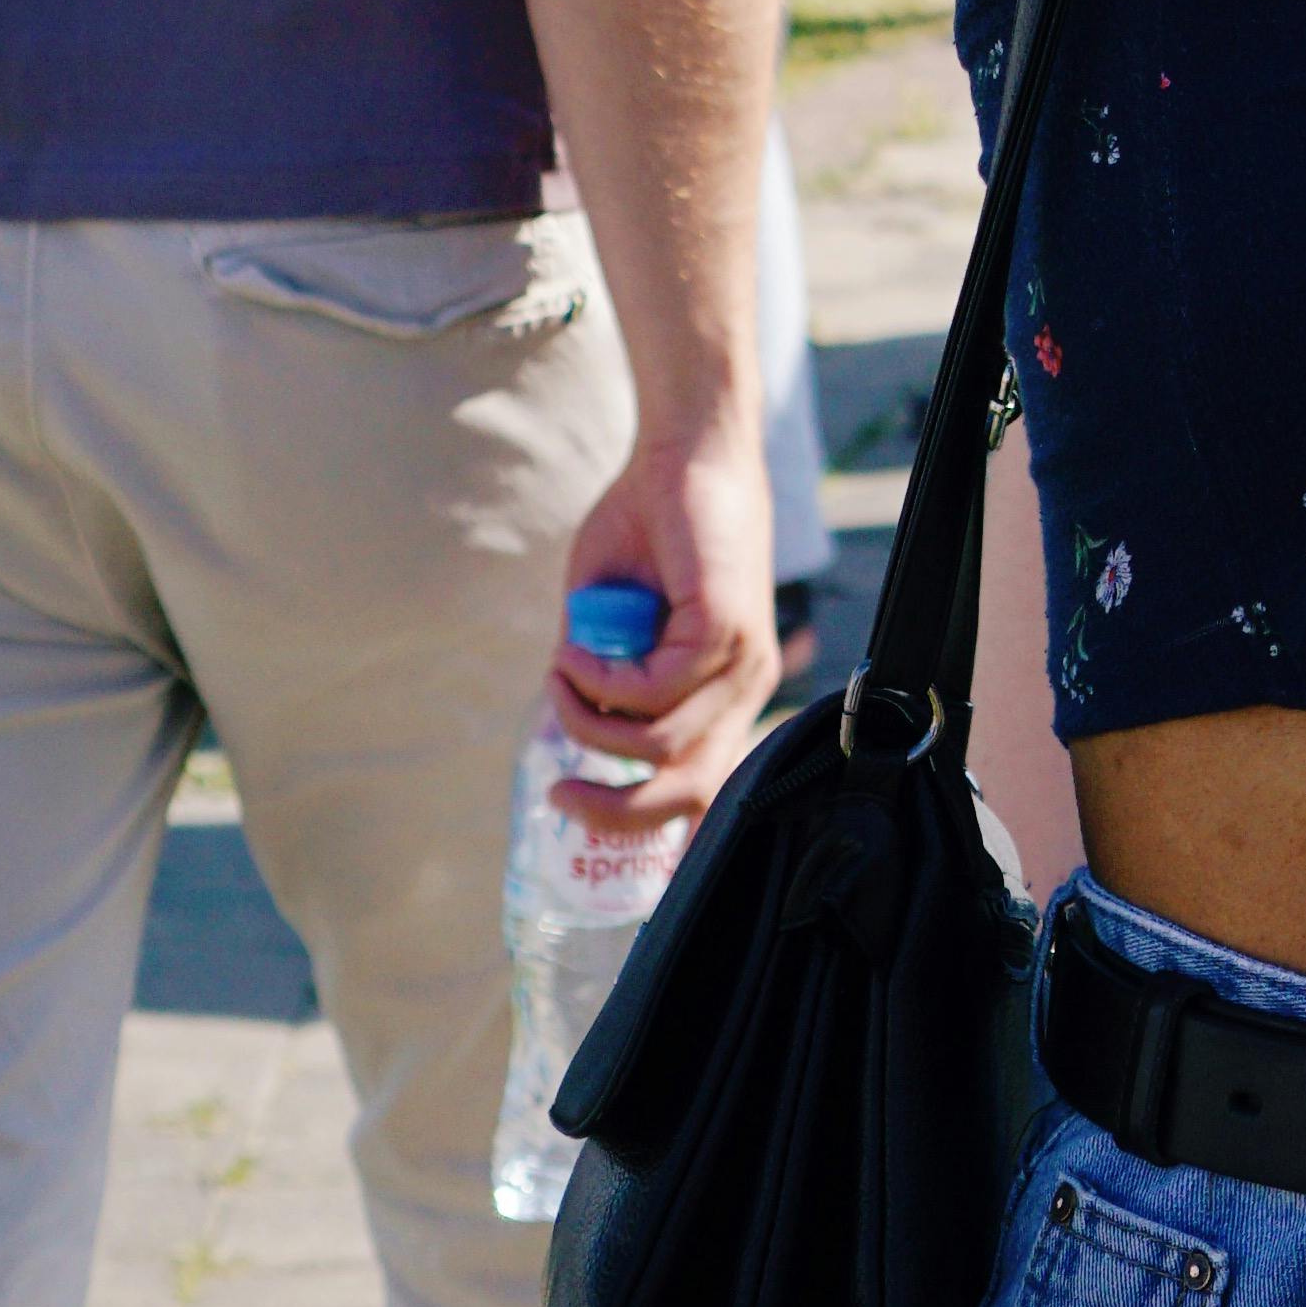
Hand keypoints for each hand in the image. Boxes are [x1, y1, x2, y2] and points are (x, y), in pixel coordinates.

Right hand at [542, 414, 782, 846]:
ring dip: (590, 723)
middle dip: (617, 811)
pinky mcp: (724, 627)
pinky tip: (575, 648)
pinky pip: (652, 688)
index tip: (617, 857)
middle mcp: (746, 683)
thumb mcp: (613, 621)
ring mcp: (742, 658)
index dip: (674, 836)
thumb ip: (603, 676)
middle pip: (692, 788)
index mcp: (729, 689)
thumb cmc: (647, 528)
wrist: (681, 449)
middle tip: (560, 795)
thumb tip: (573, 730)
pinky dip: (600, 679)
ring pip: (660, 743)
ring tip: (558, 677)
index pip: (720, 789)